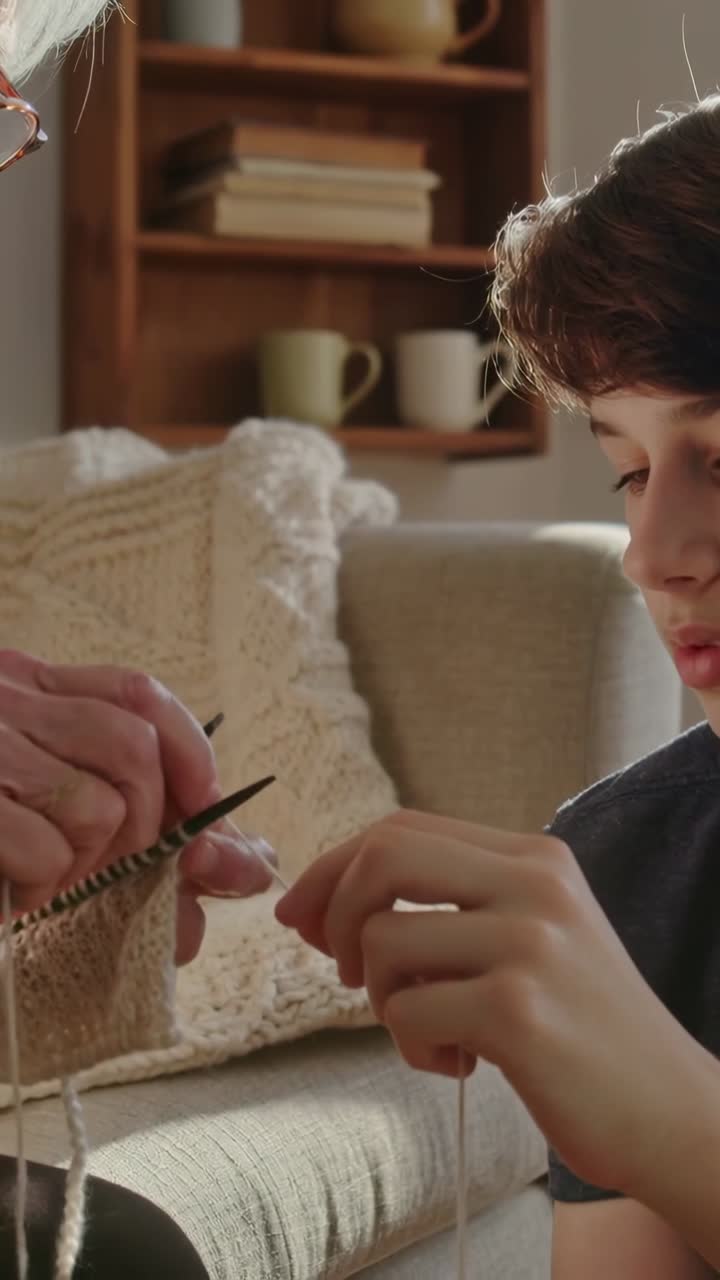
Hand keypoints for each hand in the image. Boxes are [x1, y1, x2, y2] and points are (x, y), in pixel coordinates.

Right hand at [0, 650, 275, 963]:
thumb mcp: (35, 794)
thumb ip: (134, 819)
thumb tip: (241, 866)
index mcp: (20, 685)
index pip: (134, 693)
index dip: (189, 750)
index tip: (207, 805)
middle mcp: (0, 701)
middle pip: (132, 749)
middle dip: (148, 829)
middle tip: (114, 874)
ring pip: (98, 806)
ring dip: (89, 867)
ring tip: (45, 885)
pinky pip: (46, 851)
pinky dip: (46, 889)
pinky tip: (14, 898)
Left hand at [276, 808, 705, 1195]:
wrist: (669, 1109)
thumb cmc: (582, 1028)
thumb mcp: (530, 936)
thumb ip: (446, 907)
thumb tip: (318, 906)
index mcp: (533, 856)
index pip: (400, 829)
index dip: (334, 868)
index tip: (302, 915)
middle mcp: (532, 884)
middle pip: (383, 856)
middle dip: (333, 912)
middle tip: (341, 972)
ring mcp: (527, 943)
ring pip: (383, 941)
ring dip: (380, 998)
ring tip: (431, 1029)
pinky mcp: (516, 1011)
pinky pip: (405, 1013)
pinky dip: (413, 1046)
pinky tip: (460, 1063)